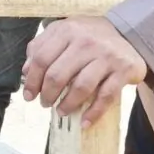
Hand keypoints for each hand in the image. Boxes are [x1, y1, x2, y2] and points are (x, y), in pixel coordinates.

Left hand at [21, 15, 144, 124]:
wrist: (127, 31)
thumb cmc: (89, 36)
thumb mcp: (64, 32)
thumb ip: (42, 46)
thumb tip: (26, 71)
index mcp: (67, 31)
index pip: (41, 59)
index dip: (32, 80)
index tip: (29, 95)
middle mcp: (86, 41)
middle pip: (58, 75)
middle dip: (47, 94)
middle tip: (45, 103)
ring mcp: (106, 56)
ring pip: (81, 87)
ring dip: (68, 104)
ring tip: (61, 111)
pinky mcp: (123, 70)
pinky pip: (106, 96)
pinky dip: (94, 112)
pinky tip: (84, 122)